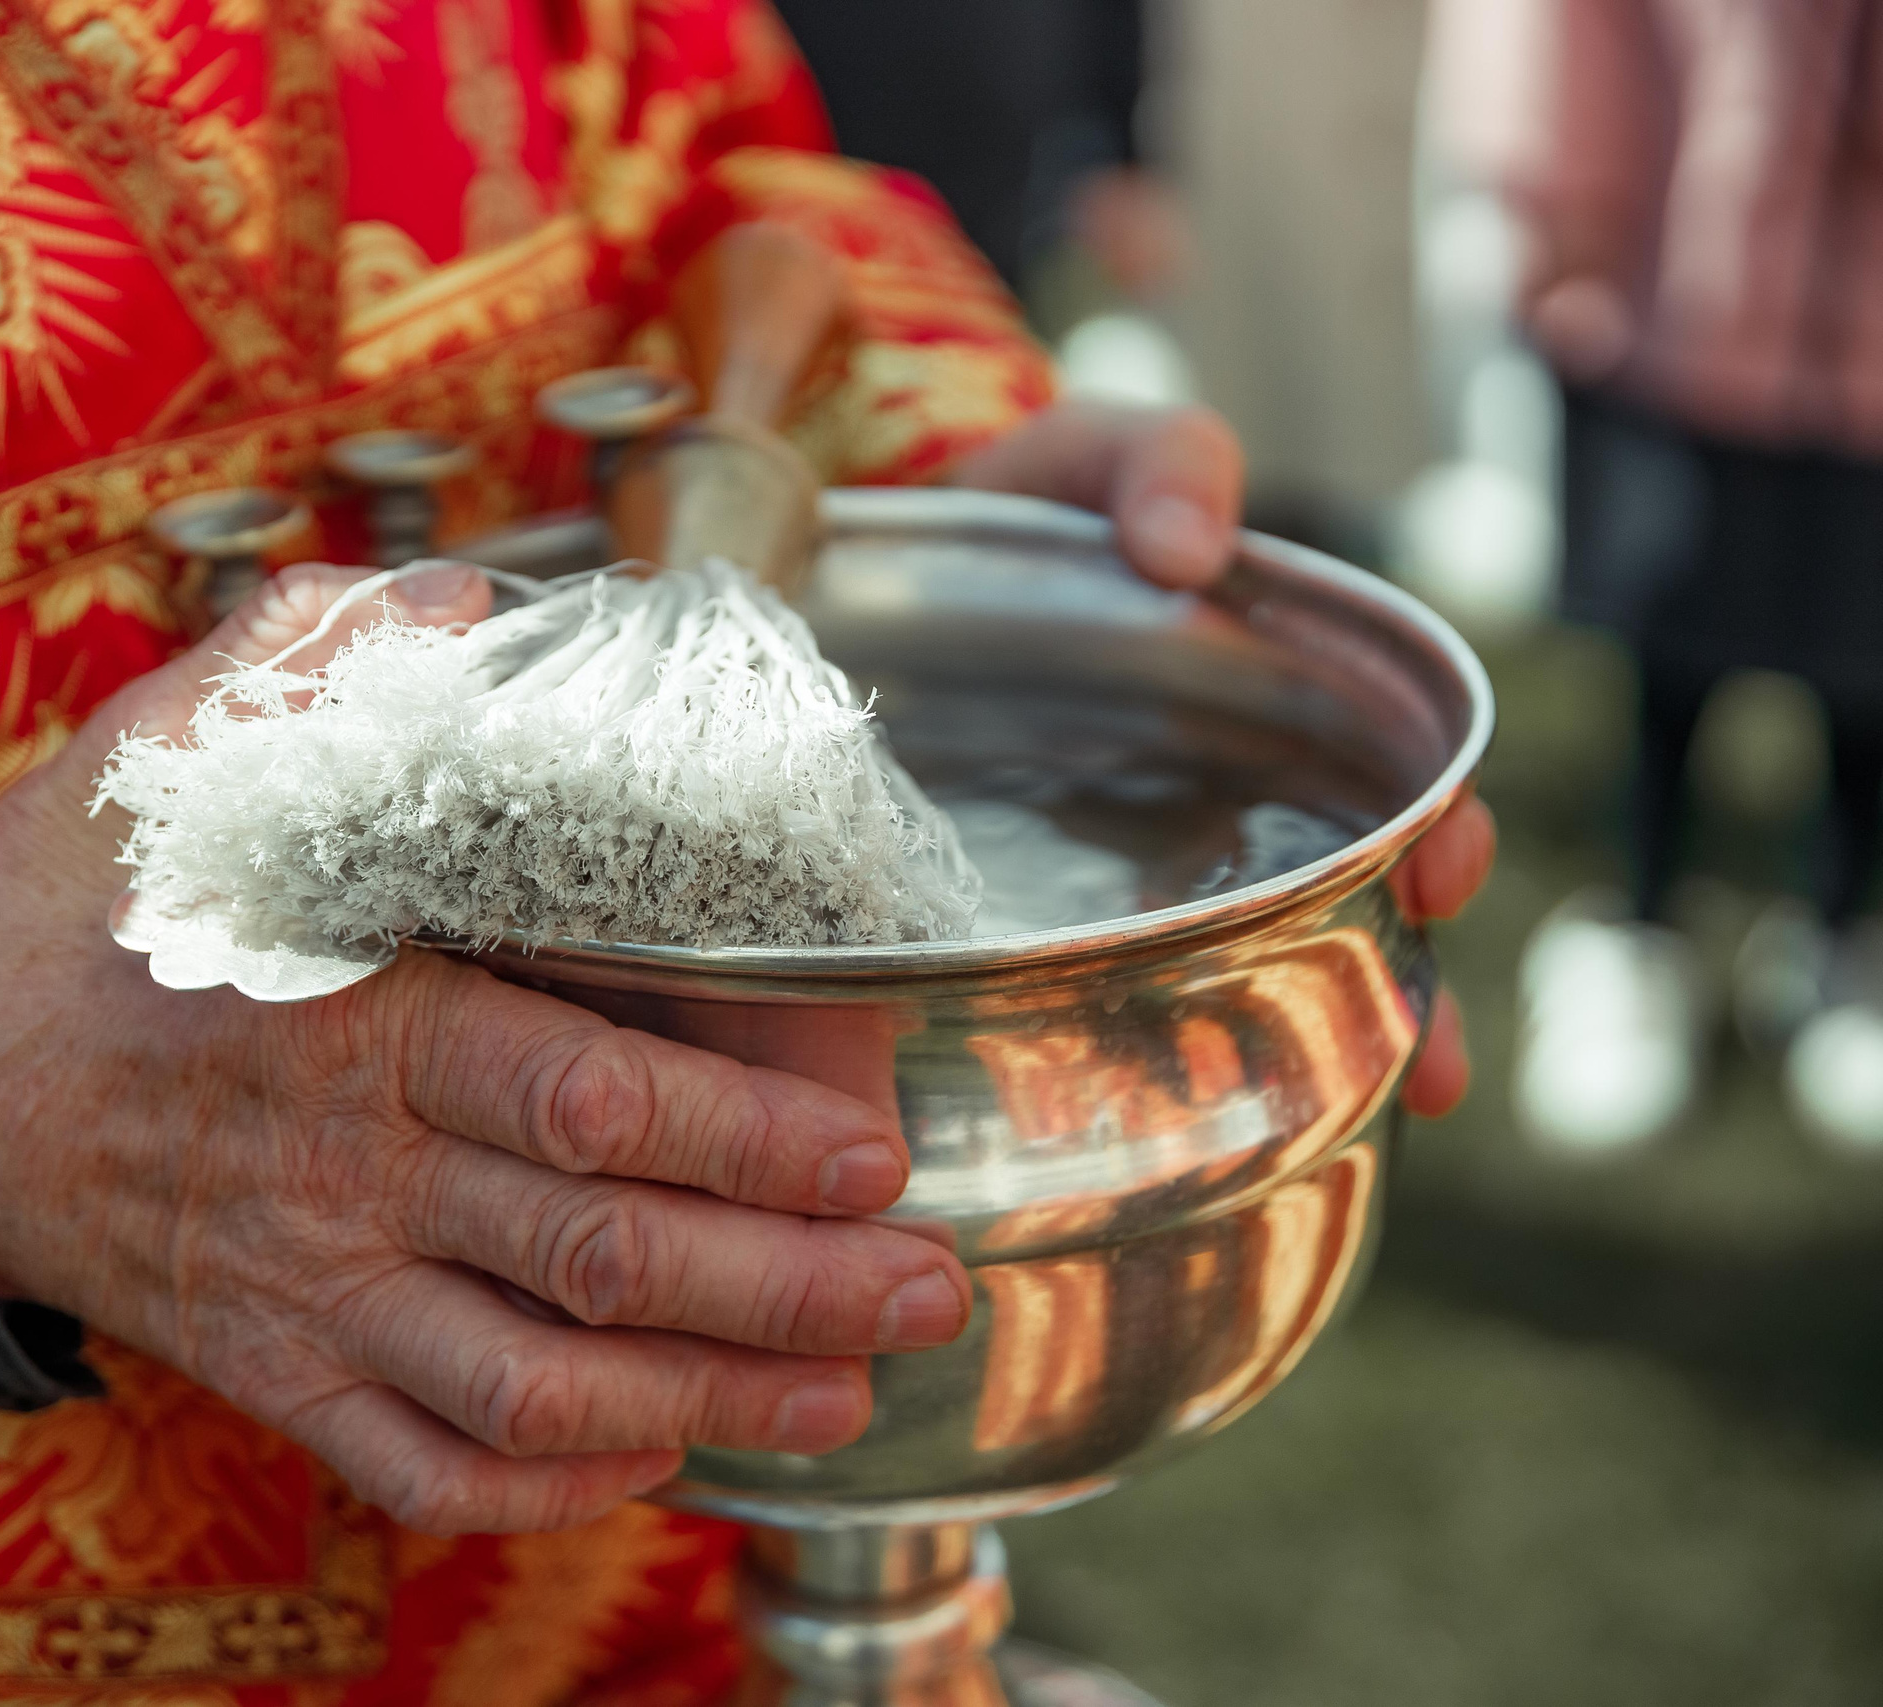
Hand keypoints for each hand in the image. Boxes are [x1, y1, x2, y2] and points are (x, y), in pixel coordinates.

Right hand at [0, 564, 973, 1534]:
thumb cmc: (73, 905)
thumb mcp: (172, 743)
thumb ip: (322, 660)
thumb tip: (462, 607)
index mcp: (351, 1017)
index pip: (580, 1093)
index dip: (741, 1131)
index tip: (870, 1140)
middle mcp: (346, 1174)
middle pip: (597, 1253)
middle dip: (786, 1282)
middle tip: (927, 1282)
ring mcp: (307, 1294)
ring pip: (532, 1386)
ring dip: (709, 1399)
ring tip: (848, 1392)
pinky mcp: (269, 1372)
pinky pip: (415, 1467)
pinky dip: (541, 1483)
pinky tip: (648, 1459)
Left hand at [952, 400, 1496, 1114]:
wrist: (842, 574)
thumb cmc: (1005, 516)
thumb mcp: (1084, 459)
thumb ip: (1153, 465)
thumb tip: (1192, 546)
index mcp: (1257, 710)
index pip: (1386, 785)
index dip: (1436, 830)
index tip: (1449, 866)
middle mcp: (1207, 813)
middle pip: (1335, 913)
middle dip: (1401, 985)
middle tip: (1429, 1054)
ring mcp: (1115, 884)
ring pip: (1236, 979)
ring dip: (1309, 1051)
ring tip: (1342, 1122)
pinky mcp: (1016, 929)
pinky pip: (1094, 1006)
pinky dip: (1146, 1070)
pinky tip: (1167, 1135)